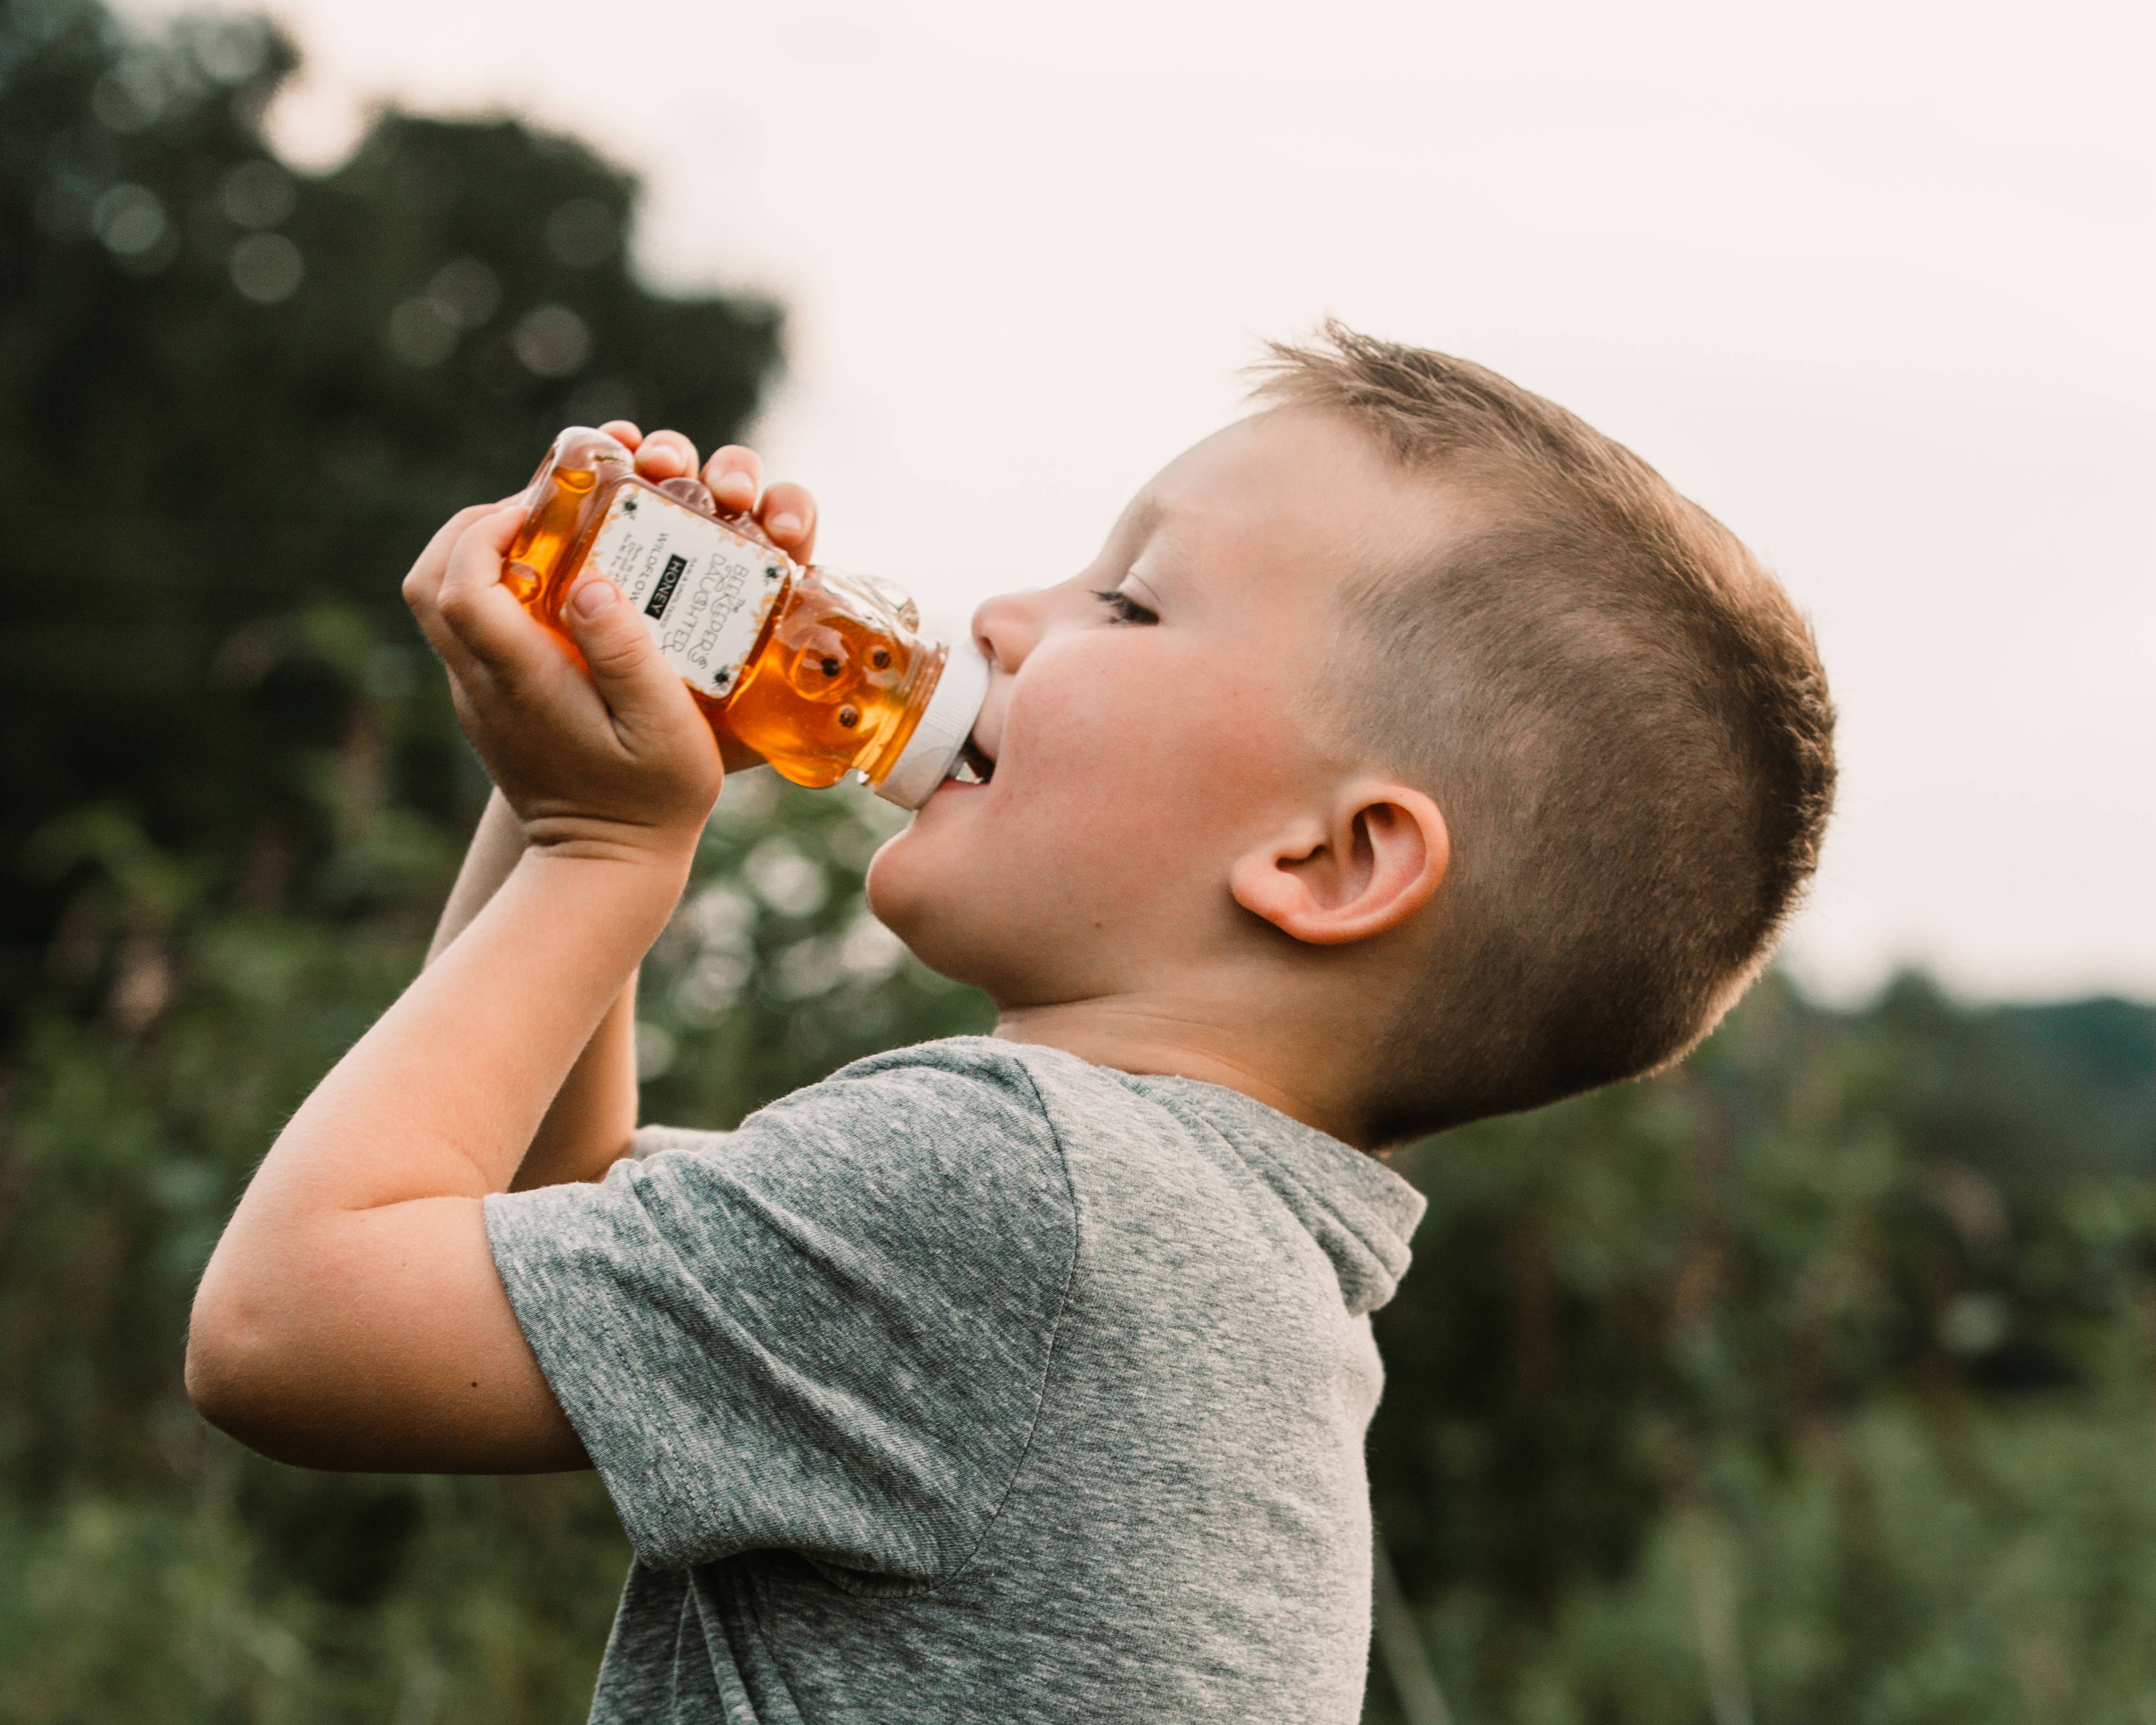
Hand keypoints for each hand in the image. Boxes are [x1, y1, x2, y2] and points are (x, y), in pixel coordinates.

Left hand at [401, 427, 823, 859]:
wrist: (606, 872)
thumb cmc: (652, 800)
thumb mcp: (666, 728)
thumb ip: (628, 654)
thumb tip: (593, 584)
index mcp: (520, 681)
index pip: (463, 584)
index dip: (490, 529)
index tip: (543, 507)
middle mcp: (482, 686)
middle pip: (428, 583)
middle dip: (471, 529)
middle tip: (536, 510)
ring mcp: (477, 699)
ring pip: (437, 605)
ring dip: (478, 556)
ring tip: (545, 539)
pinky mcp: (488, 707)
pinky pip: (468, 629)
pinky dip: (496, 590)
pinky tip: (556, 592)